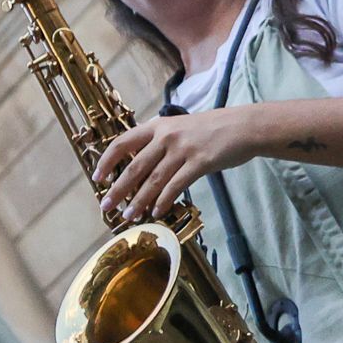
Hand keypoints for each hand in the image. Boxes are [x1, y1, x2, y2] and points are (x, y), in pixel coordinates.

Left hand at [92, 107, 263, 222]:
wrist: (244, 126)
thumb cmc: (211, 129)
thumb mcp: (179, 127)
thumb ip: (159, 142)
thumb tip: (139, 167)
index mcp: (157, 126)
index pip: (122, 142)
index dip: (107, 161)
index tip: (98, 178)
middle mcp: (166, 136)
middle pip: (134, 166)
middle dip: (118, 189)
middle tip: (106, 206)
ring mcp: (183, 149)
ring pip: (153, 180)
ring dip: (138, 201)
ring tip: (128, 216)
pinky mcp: (200, 162)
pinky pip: (176, 186)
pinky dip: (163, 201)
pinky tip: (156, 212)